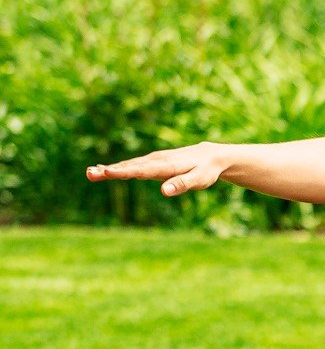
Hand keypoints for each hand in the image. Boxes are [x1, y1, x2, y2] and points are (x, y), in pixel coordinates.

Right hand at [86, 142, 225, 195]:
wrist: (210, 156)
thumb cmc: (206, 170)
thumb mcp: (198, 180)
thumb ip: (181, 185)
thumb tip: (164, 192)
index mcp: (166, 165)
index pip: (142, 170)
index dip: (125, 172)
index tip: (107, 172)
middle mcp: (156, 160)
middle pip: (130, 166)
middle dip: (110, 170)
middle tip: (90, 174)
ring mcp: (153, 160)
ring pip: (129, 165)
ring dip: (109, 169)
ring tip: (91, 173)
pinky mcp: (153, 163)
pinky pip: (132, 166)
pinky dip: (118, 168)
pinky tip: (104, 171)